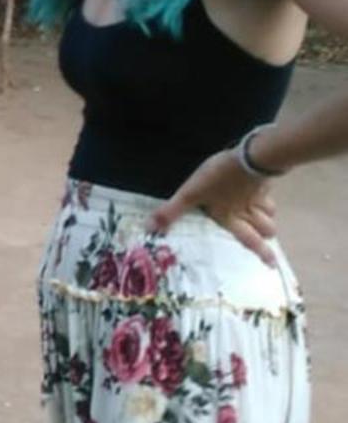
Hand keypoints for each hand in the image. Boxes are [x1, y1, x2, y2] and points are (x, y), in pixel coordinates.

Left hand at [151, 148, 278, 264]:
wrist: (249, 158)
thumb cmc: (218, 179)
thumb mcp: (190, 194)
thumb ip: (171, 211)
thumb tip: (150, 230)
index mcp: (230, 218)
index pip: (248, 240)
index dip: (261, 253)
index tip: (272, 265)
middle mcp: (248, 211)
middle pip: (264, 228)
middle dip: (266, 236)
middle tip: (269, 240)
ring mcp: (258, 196)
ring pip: (269, 212)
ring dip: (268, 217)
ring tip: (267, 219)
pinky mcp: (264, 180)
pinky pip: (269, 192)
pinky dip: (268, 195)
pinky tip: (264, 190)